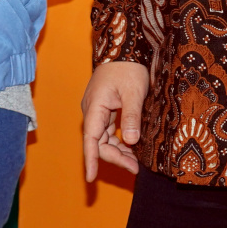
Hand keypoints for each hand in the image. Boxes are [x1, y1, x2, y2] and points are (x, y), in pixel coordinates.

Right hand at [81, 62, 149, 181]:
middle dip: (115, 157)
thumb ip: (131, 117)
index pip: (91, 139)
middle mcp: (93, 111)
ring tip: (136, 163)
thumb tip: (131, 141)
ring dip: (118, 151)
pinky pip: (108, 131)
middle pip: (99, 142)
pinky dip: (119, 141)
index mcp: (95, 107)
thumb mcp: (133, 92)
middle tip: (135, 169)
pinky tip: (131, 147)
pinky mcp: (105, 109)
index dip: (91, 159)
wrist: (125, 49)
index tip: (90, 178)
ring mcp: (98, 110)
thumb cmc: (128, 68)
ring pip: (104, 138)